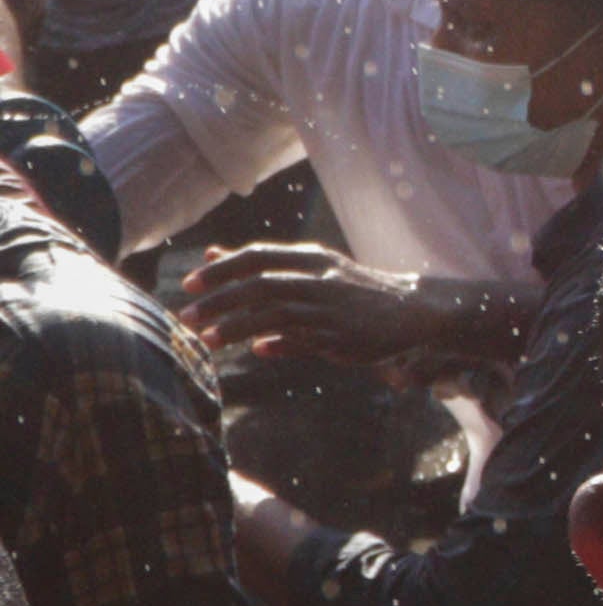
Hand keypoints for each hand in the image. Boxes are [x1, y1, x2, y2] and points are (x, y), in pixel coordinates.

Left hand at [179, 245, 456, 368]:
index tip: (190, 284)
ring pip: (276, 313)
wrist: (412, 310)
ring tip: (207, 340)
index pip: (258, 256)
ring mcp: (332, 308)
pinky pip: (303, 339)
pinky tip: (258, 350)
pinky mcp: (342, 336)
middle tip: (187, 315)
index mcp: (312, 259)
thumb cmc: (352, 290)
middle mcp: (320, 279)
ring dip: (237, 327)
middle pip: (261, 284)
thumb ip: (262, 265)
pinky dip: (277, 344)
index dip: (222, 270)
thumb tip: (212, 255)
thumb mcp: (310, 269)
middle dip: (220, 300)